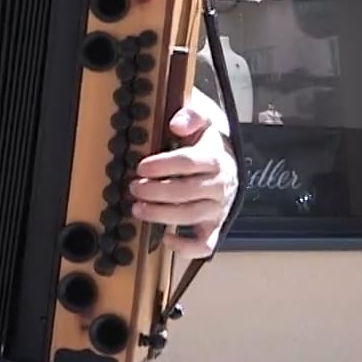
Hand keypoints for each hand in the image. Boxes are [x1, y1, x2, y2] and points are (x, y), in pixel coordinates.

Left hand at [130, 101, 237, 258]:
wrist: (227, 155)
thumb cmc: (207, 137)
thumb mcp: (203, 116)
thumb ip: (192, 114)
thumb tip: (177, 123)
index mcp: (216, 158)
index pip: (189, 162)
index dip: (163, 165)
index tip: (141, 166)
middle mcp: (221, 185)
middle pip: (187, 192)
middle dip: (156, 191)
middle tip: (133, 187)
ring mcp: (218, 207)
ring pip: (191, 216)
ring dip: (161, 215)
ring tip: (137, 208)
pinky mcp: (214, 225)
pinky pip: (204, 244)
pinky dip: (185, 247)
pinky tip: (165, 237)